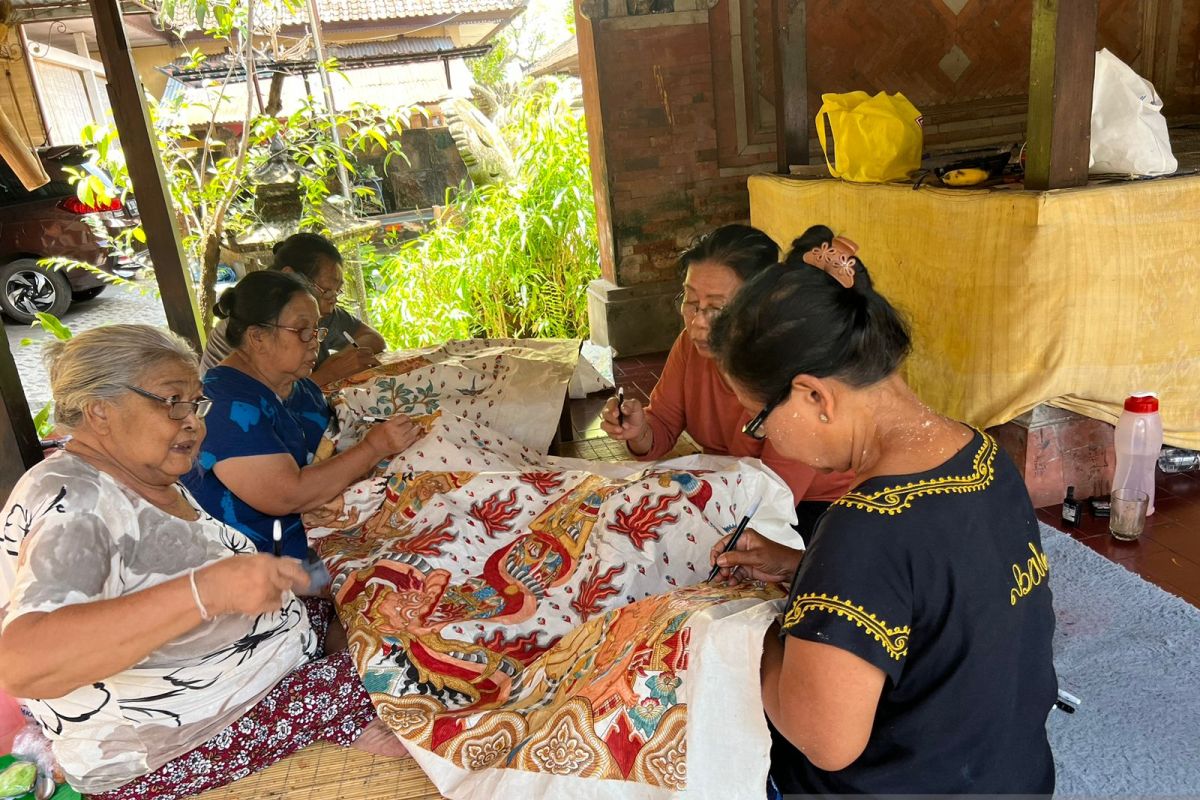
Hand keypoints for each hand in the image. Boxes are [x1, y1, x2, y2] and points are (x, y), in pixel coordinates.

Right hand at [195, 554, 310, 616]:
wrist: (209, 590)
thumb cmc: (224, 571)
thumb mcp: (247, 559)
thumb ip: (267, 563)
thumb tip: (284, 566)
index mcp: (266, 561)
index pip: (291, 567)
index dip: (301, 574)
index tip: (307, 580)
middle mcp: (269, 576)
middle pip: (287, 583)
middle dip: (283, 584)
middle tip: (273, 585)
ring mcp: (266, 592)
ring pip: (281, 595)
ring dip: (275, 594)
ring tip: (259, 592)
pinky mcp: (260, 606)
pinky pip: (274, 606)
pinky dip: (270, 604)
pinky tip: (258, 601)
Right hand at [324, 345, 379, 379]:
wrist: (329, 372)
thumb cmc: (332, 364)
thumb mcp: (341, 355)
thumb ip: (350, 353)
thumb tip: (356, 354)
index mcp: (353, 350)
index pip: (368, 350)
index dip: (371, 354)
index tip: (371, 357)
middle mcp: (358, 354)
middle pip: (372, 355)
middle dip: (374, 359)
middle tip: (374, 363)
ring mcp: (359, 362)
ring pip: (373, 361)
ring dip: (374, 365)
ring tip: (374, 368)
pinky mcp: (359, 369)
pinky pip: (369, 368)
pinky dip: (370, 370)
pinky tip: (368, 373)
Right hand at [363, 413, 422, 457]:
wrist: (372, 450)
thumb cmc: (374, 436)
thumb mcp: (380, 425)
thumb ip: (391, 422)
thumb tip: (400, 420)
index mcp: (390, 425)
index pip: (404, 418)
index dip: (405, 417)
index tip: (405, 419)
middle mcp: (396, 432)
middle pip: (409, 425)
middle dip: (410, 423)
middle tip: (409, 424)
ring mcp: (400, 441)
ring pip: (414, 432)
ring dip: (415, 429)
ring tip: (417, 427)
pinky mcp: (402, 447)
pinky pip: (413, 440)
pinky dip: (415, 436)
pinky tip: (417, 434)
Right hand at [599, 394, 652, 452]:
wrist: (638, 427)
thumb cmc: (635, 414)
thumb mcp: (636, 406)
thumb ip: (630, 404)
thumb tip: (623, 408)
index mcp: (615, 403)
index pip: (610, 403)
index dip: (612, 408)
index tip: (617, 414)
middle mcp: (609, 411)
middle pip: (605, 414)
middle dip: (612, 419)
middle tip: (619, 422)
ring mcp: (608, 421)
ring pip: (604, 424)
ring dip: (612, 428)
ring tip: (621, 430)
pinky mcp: (609, 430)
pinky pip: (608, 433)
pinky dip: (615, 434)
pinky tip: (621, 434)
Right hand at [709, 529, 802, 585]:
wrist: (789, 569)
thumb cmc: (776, 556)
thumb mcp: (755, 556)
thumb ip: (736, 558)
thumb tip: (720, 560)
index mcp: (744, 537)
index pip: (725, 542)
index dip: (717, 552)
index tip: (714, 563)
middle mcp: (742, 547)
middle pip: (725, 555)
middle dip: (720, 565)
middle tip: (719, 574)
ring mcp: (744, 558)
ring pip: (729, 566)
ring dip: (725, 573)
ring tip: (722, 580)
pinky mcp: (748, 569)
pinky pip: (736, 573)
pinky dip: (733, 578)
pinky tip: (732, 583)